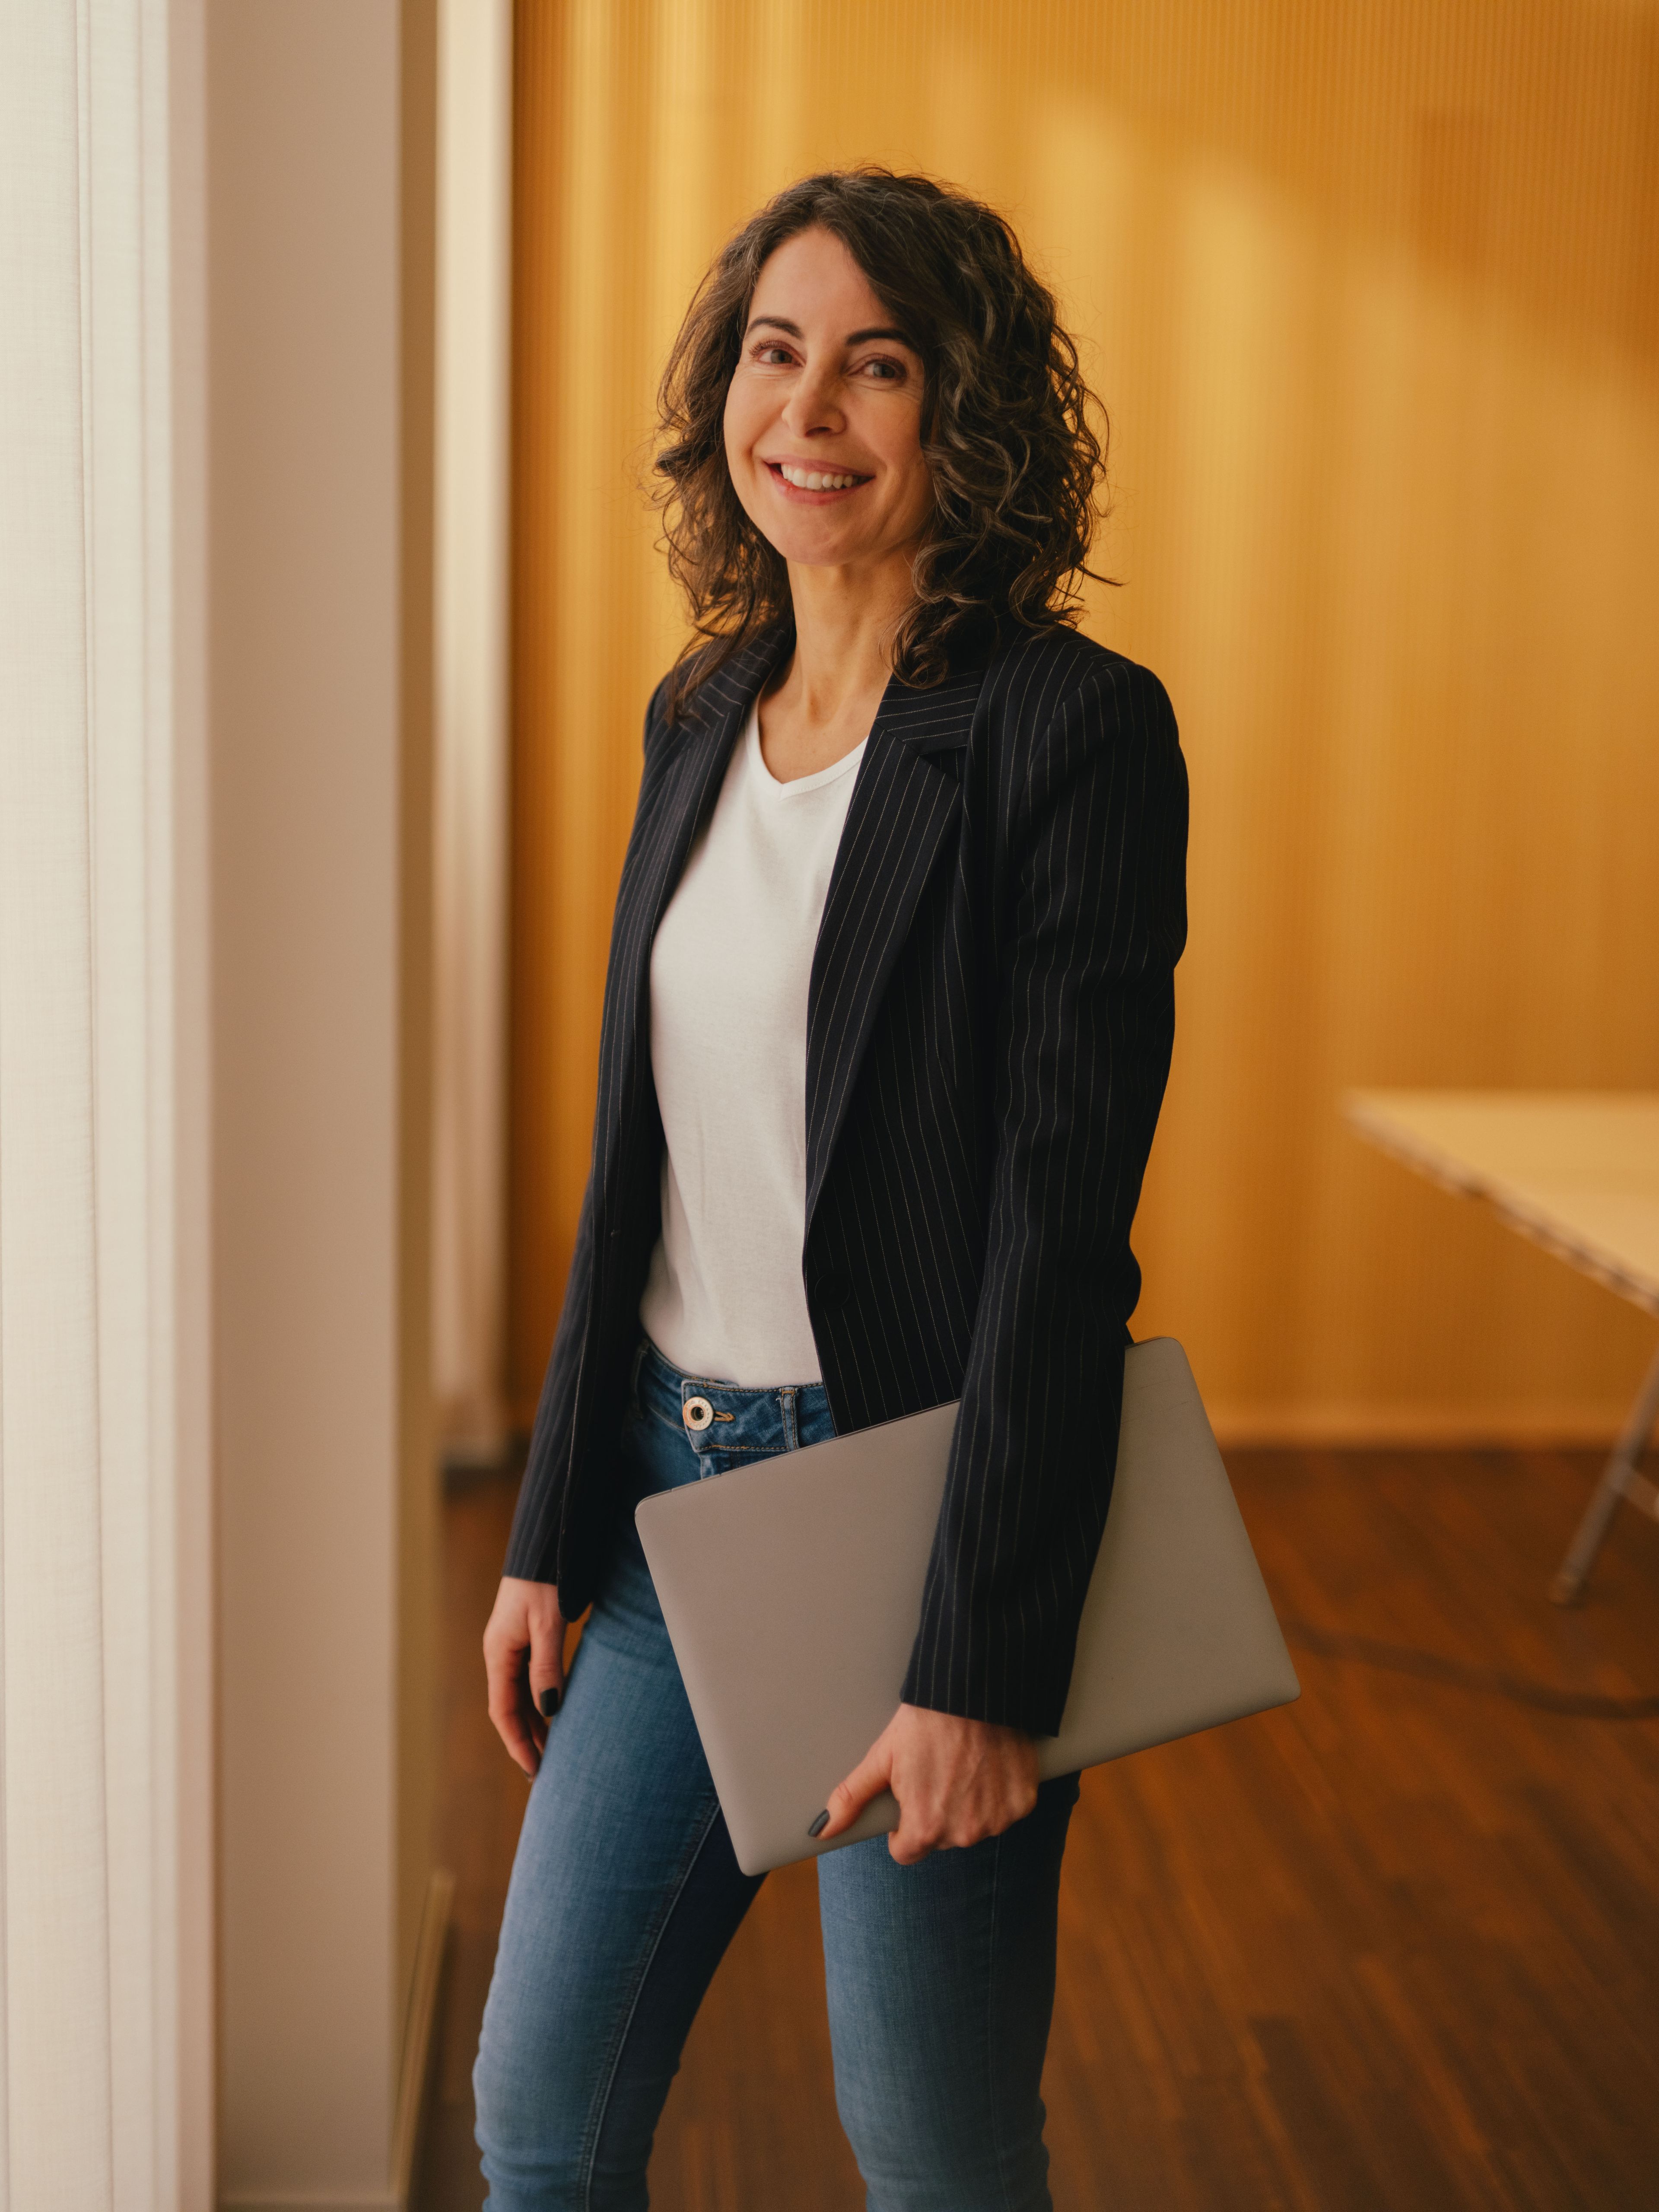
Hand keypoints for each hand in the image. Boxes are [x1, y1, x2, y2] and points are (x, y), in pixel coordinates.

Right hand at [484, 1576, 567, 1777]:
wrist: (546, 1546)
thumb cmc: (545, 1582)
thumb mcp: (547, 1624)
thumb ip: (546, 1665)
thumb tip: (548, 1708)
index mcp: (498, 1653)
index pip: (503, 1710)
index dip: (517, 1742)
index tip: (534, 1768)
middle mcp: (500, 1653)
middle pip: (510, 1707)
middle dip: (525, 1740)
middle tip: (545, 1771)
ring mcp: (511, 1646)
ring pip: (520, 1694)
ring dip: (533, 1723)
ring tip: (552, 1751)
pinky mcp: (524, 1638)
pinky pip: (528, 1679)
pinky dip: (539, 1700)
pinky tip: (554, 1713)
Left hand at [816, 1703, 1038, 1864]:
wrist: (975, 1691)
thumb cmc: (925, 1722)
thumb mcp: (881, 1757)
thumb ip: (852, 1798)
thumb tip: (821, 1829)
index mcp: (926, 1827)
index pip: (906, 1852)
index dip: (902, 1828)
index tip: (908, 1801)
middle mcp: (964, 1832)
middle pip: (941, 1839)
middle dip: (935, 1815)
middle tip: (936, 1774)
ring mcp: (997, 1819)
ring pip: (974, 1827)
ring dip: (967, 1807)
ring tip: (962, 1768)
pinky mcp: (1022, 1803)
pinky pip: (1004, 1812)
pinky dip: (996, 1796)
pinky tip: (988, 1768)